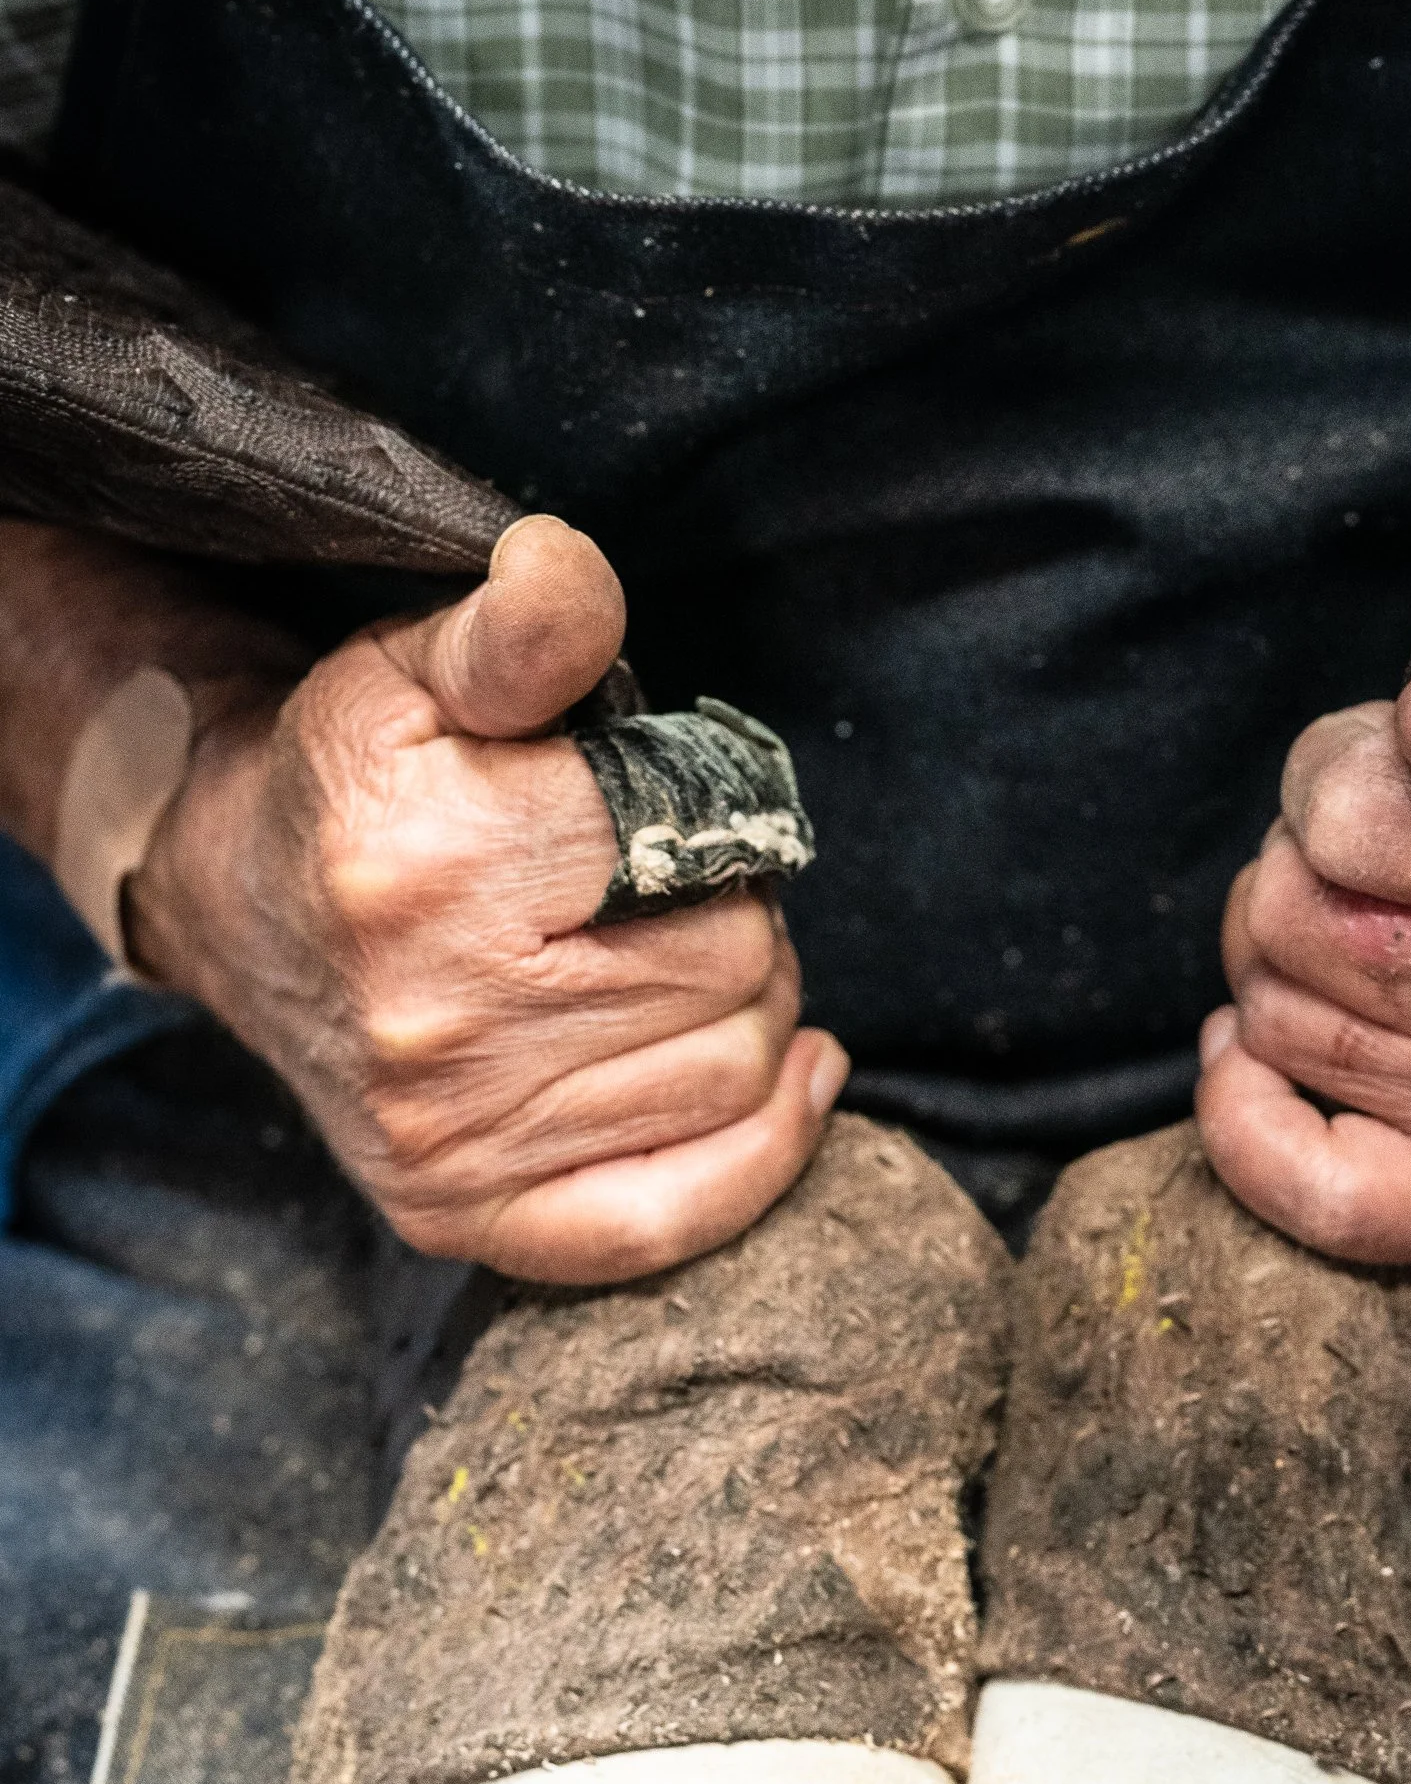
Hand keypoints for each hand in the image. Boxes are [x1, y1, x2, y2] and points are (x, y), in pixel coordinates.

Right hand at [126, 515, 846, 1278]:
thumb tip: (567, 568)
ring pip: (729, 1076)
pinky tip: (794, 1079)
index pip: (697, 847)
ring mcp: (447, 1136)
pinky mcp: (460, 1215)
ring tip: (689, 968)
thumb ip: (524, 626)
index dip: (711, 818)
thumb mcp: (420, 670)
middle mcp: (433, 1017)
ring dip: (750, 1018)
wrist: (244, 914)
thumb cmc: (363, 788)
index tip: (668, 815)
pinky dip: (763, 1150)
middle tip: (685, 896)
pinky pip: (674, 1215)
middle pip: (735, 969)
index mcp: (429, 861)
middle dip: (740, 916)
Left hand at [1197, 573, 1410, 1263]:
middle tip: (1386, 841)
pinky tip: (1251, 1047)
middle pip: (1289, 911)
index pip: (1343, 807)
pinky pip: (1323, 1192)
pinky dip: (1249, 1120)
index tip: (1407, 762)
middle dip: (1303, 853)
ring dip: (1289, 954)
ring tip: (1377, 918)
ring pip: (1281, 1013)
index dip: (1340, 766)